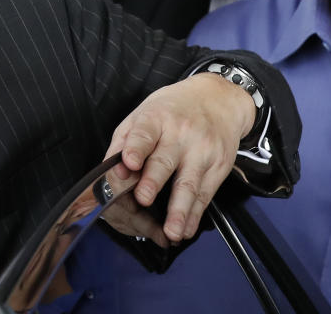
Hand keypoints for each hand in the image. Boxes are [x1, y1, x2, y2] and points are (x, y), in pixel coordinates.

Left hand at [104, 73, 253, 242]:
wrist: (217, 100)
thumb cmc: (172, 110)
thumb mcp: (143, 113)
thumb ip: (125, 141)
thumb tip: (111, 170)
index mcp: (156, 119)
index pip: (144, 133)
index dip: (136, 148)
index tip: (129, 163)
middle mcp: (180, 134)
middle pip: (164, 161)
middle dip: (153, 182)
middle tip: (143, 199)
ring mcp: (202, 151)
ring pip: (188, 184)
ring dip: (179, 210)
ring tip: (171, 230)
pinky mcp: (218, 166)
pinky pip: (205, 194)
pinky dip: (195, 214)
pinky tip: (186, 229)